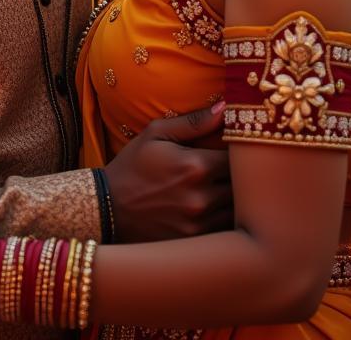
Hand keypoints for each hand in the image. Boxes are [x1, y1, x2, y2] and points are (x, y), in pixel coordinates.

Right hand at [103, 102, 232, 242]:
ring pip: (237, 211)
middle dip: (242, 178)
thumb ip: (194, 122)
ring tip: (228, 189)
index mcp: (196, 166)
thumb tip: (225, 108)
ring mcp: (199, 223)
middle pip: (243, 186)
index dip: (241, 155)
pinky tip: (216, 209)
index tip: (237, 151)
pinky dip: (226, 220)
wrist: (107, 209)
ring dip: (237, 200)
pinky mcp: (195, 242)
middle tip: (238, 170)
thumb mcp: (156, 134)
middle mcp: (202, 197)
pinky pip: (225, 231)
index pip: (239, 159)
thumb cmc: (132, 166)